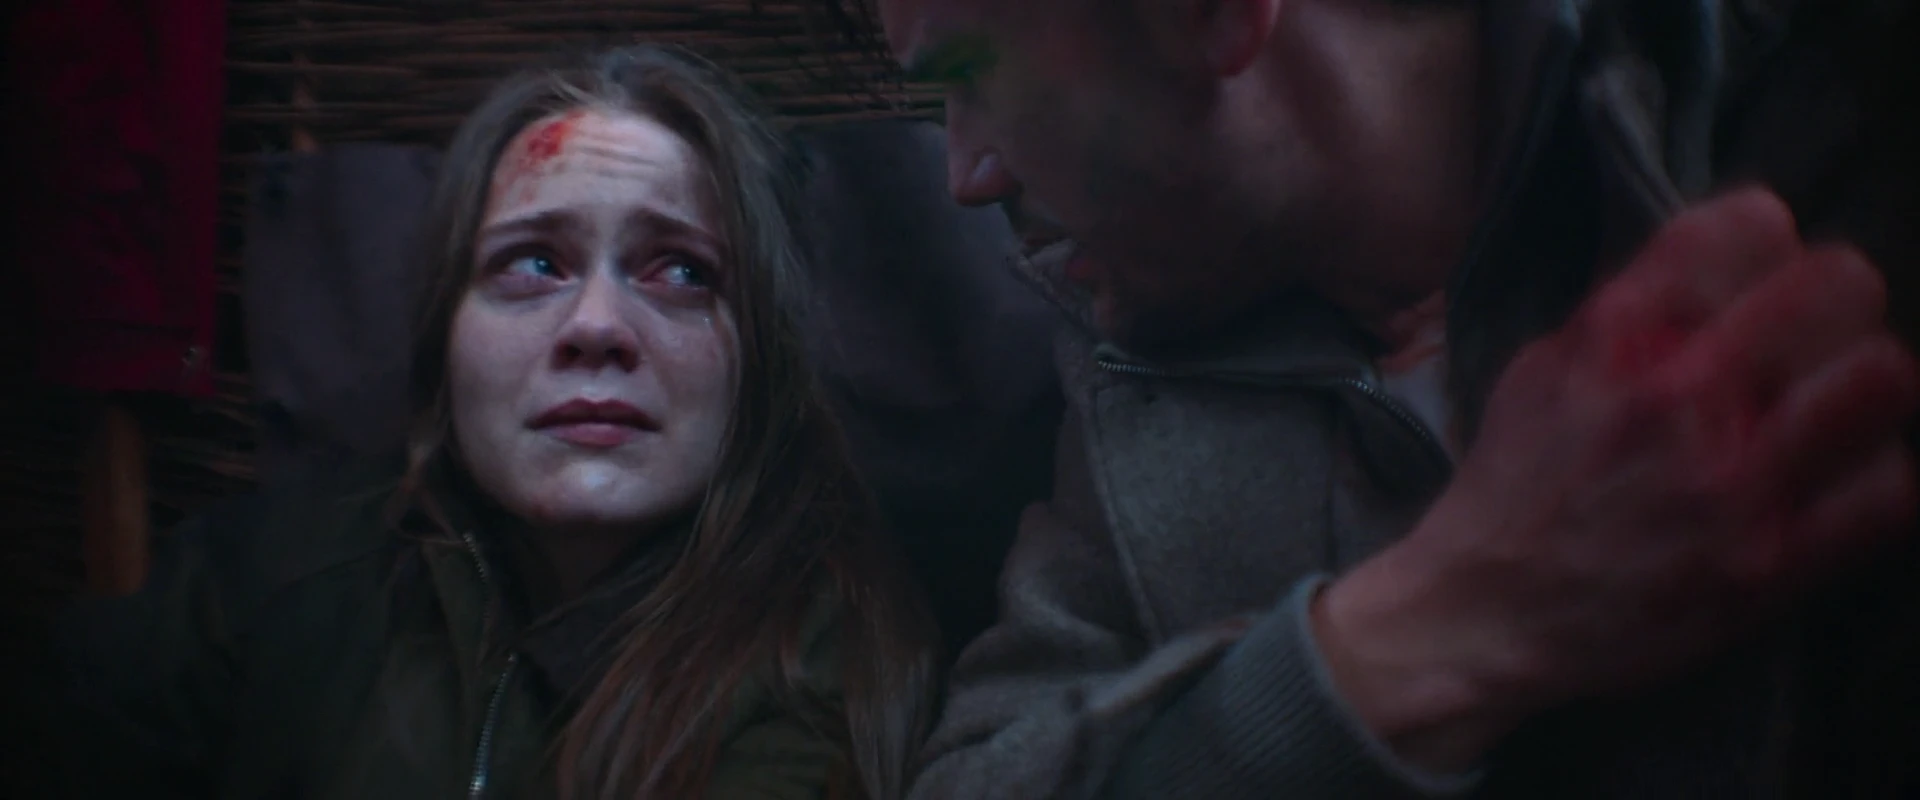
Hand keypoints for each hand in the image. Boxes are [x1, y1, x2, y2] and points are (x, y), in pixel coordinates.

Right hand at [1313, 187, 1919, 771]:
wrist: (1483, 612)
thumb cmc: (1513, 489)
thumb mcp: (1540, 370)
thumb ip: (1625, 315)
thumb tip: (1710, 266)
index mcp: (1615, 338)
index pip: (1748, 225)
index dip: (1766, 238)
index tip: (1761, 270)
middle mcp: (1679, 397)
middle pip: (1839, 286)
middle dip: (1837, 301)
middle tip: (1819, 336)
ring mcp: (1729, 484)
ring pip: (1881, 377)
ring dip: (1866, 384)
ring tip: (1838, 406)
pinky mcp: (1767, 565)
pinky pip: (1886, 491)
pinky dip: (1874, 477)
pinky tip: (1840, 479)